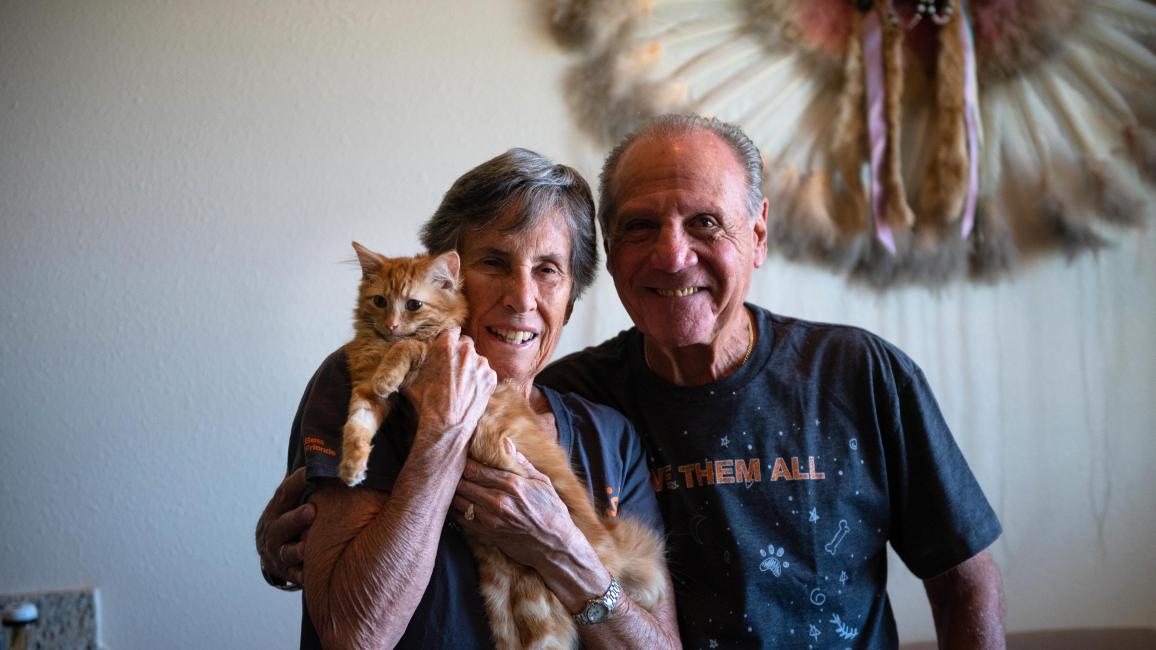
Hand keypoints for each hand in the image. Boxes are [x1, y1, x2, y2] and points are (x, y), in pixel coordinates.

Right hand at [256, 467, 315, 585]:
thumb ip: (301, 483)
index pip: (284, 493)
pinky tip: (312, 575)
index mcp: (277, 509)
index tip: (308, 471)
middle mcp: (273, 530)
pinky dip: (302, 575)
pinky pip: (294, 575)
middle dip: (295, 518)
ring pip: (286, 552)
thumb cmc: (289, 518)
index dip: (295, 482)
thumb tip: (319, 450)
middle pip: (282, 524)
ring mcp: (278, 552)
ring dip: (297, 549)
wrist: (269, 554)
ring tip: (309, 548)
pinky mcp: (286, 571)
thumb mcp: (290, 501)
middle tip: (311, 511)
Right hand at [403, 328, 495, 441]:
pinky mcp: (490, 377)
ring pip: (476, 358)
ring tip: (460, 383)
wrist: (446, 425)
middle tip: (451, 367)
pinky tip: (469, 390)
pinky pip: (485, 372)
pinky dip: (479, 378)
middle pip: (465, 343)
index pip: (451, 331)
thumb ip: (414, 360)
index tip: (445, 348)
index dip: (447, 340)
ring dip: (470, 366)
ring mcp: (481, 364)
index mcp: (446, 345)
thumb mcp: (411, 377)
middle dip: (459, 351)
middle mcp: (466, 351)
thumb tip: (409, 353)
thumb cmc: (425, 402)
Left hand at [451, 440, 583, 571]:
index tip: (461, 456)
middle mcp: (498, 501)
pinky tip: (458, 503)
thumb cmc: (551, 511)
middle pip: (463, 483)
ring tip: (451, 485)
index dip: (464, 461)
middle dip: (455, 475)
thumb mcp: (542, 482)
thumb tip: (506, 443)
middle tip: (452, 470)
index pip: (476, 468)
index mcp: (512, 484)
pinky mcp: (486, 534)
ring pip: (458, 501)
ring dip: (453, 492)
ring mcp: (490, 519)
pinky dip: (456, 510)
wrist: (555, 545)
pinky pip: (461, 519)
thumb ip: (521, 463)